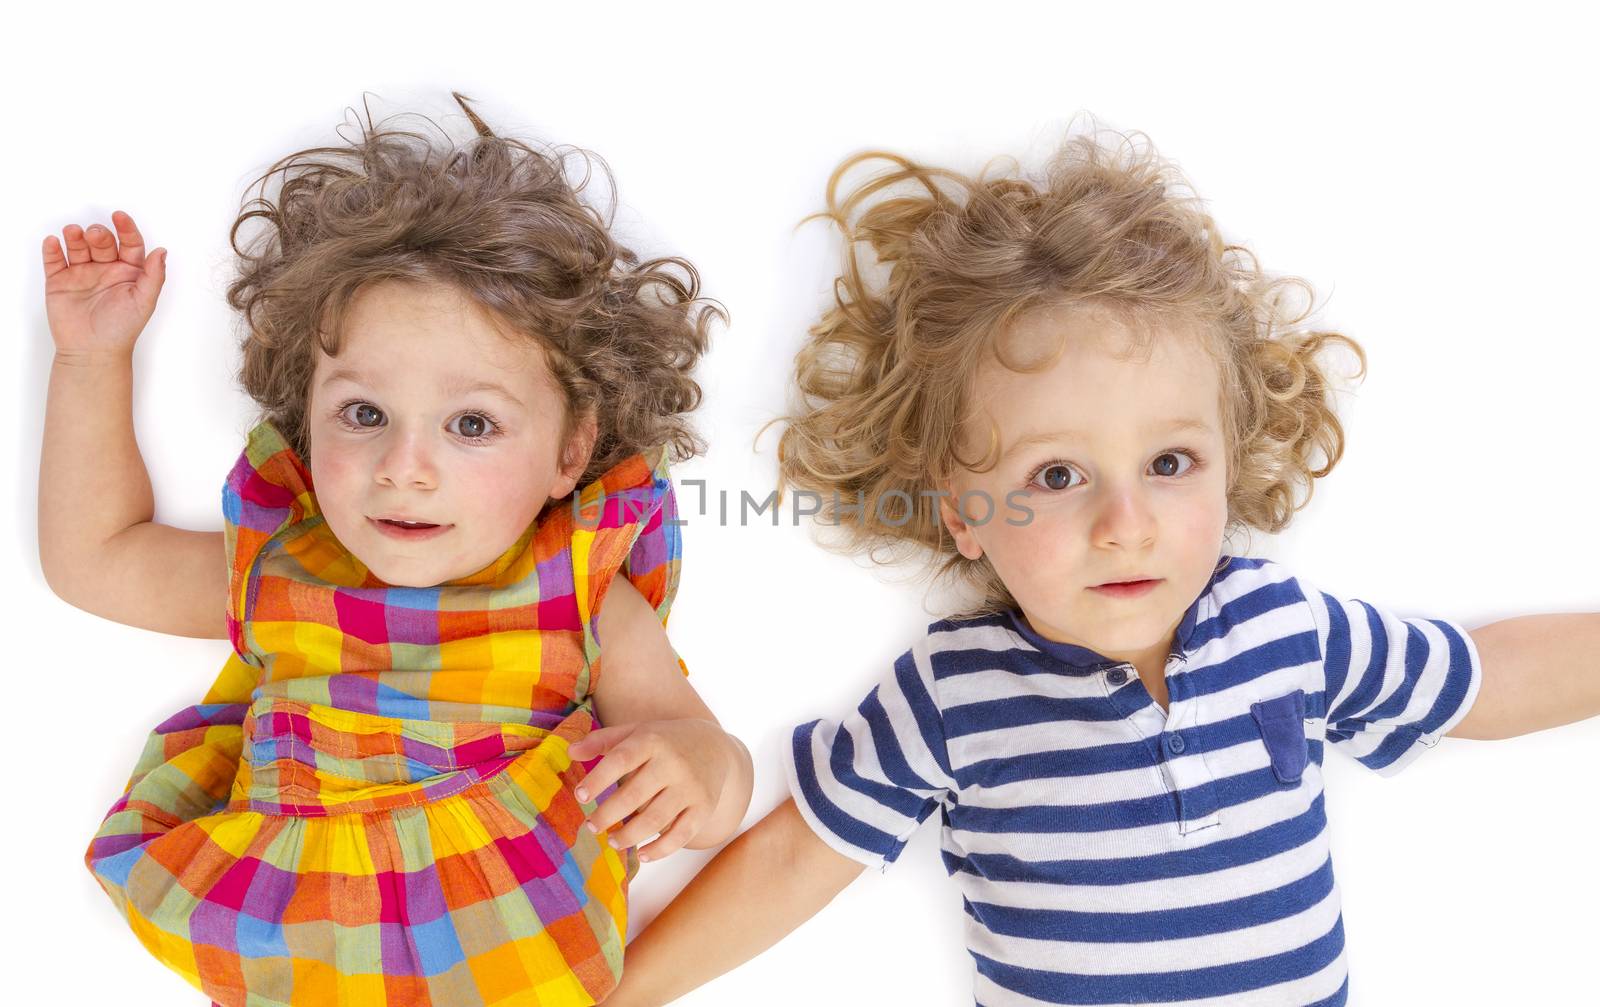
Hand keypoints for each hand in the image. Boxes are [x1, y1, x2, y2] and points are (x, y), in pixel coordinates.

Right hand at [42, 210, 166, 361]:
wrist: (93, 351)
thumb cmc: (121, 329)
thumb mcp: (144, 301)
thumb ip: (154, 276)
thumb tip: (162, 251)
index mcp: (129, 271)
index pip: (130, 243)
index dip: (126, 228)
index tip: (120, 216)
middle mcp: (106, 269)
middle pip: (102, 242)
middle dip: (99, 234)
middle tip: (95, 234)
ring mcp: (82, 273)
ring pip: (78, 246)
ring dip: (75, 236)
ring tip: (73, 232)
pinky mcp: (60, 281)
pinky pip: (55, 260)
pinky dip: (52, 250)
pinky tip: (54, 242)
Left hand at [568, 718, 732, 861]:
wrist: (716, 747)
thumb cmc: (666, 741)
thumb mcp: (637, 732)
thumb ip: (603, 741)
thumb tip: (570, 752)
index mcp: (652, 741)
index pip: (620, 760)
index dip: (598, 780)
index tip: (580, 797)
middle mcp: (673, 763)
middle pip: (634, 794)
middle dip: (608, 815)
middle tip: (591, 826)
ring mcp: (690, 787)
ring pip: (656, 819)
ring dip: (629, 836)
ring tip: (613, 841)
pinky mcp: (704, 808)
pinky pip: (681, 835)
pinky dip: (660, 849)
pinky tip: (641, 854)